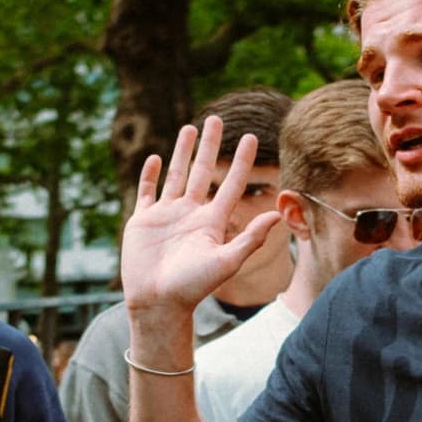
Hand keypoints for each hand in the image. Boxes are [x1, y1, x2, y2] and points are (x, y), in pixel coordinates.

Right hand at [122, 116, 281, 316]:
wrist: (158, 303)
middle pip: (203, 171)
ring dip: (183, 152)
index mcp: (212, 222)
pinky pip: (147, 192)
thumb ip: (250, 237)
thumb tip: (278, 214)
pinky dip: (150, 175)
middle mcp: (191, 214)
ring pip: (176, 175)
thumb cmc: (193, 287)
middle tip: (216, 118)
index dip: (241, 161)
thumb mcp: (226, 261)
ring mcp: (166, 216)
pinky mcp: (143, 221)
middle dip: (210, 145)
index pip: (231, 184)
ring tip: (190, 128)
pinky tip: (155, 158)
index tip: (251, 136)